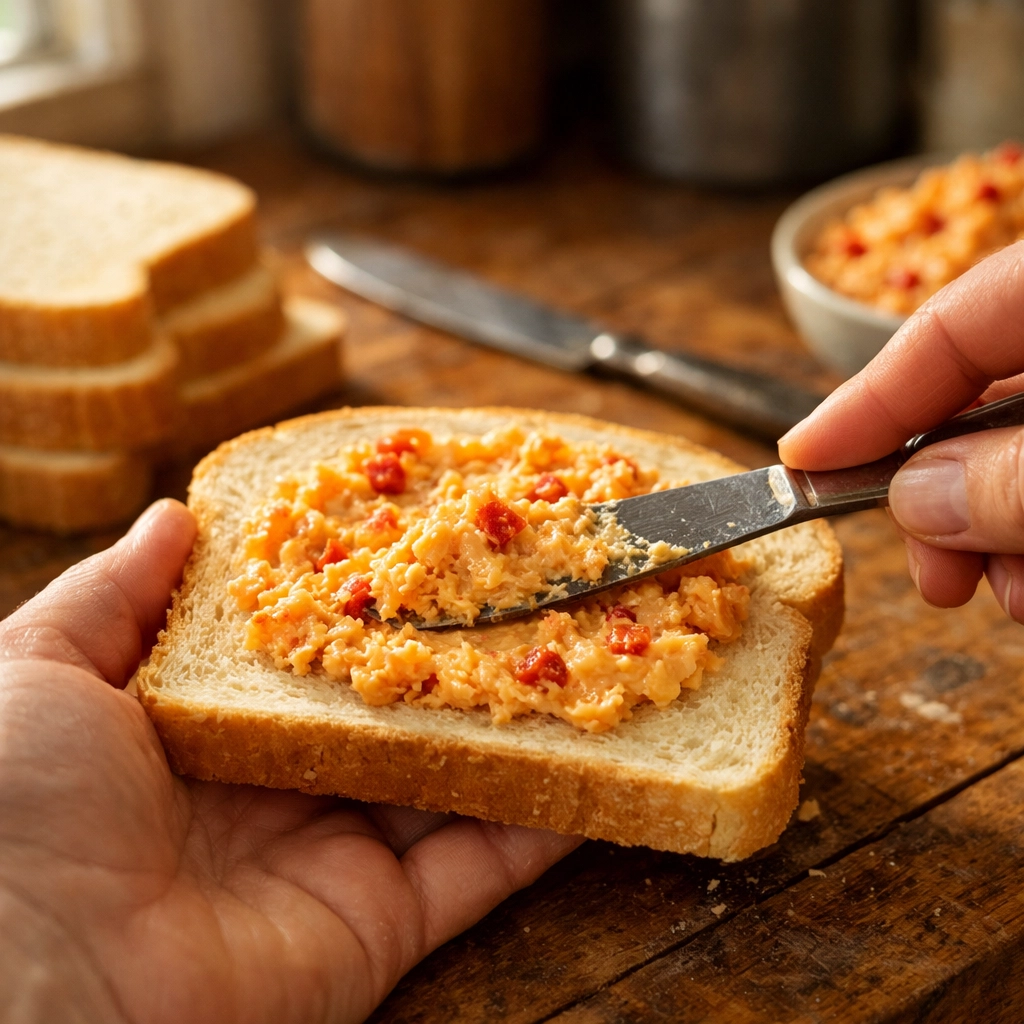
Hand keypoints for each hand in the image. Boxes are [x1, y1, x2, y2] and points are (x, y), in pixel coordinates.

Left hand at [0, 500, 577, 1022]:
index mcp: (204, 728)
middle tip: (524, 585)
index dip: (364, 595)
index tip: (421, 539)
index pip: (307, 648)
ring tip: (582, 653)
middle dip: (456, 652)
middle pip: (390, 709)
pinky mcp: (382, 923)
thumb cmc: (12, 809)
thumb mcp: (36, 671)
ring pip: (450, 778)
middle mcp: (279, 788)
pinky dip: (543, 820)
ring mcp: (337, 855)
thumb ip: (110, 595)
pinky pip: (481, 866)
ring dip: (514, 723)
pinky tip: (597, 760)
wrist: (28, 989)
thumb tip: (176, 515)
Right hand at [780, 240, 1023, 620]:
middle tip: (931, 571)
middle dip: (940, 497)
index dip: (865, 399)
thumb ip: (1016, 478)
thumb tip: (920, 498)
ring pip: (1018, 454)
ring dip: (992, 531)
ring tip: (1004, 595)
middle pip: (977, 401)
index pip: (947, 325)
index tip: (798, 464)